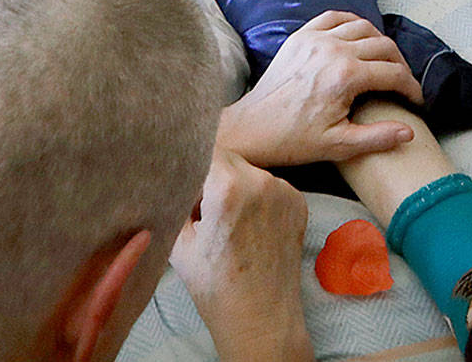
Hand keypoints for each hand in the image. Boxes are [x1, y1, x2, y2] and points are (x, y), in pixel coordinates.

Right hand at [170, 152, 313, 361]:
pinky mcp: (300, 203)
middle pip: (228, 160)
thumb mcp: (180, 242)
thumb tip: (171, 180)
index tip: (184, 186)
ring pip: (250, 173)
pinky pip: (270, 188)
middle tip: (203, 210)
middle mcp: (262, 181)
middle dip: (212, 178)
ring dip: (236, 188)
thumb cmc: (216, 287)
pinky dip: (257, 199)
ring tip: (227, 223)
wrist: (261, 318)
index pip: (204, 152)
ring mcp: (285, 191)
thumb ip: (175, 202)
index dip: (191, 168)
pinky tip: (249, 228)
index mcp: (228, 187)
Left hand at [218, 11, 422, 166]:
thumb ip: (378, 138)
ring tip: (385, 61)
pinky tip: (358, 37)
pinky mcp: (300, 36)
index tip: (416, 100)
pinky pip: (334, 17)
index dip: (411, 87)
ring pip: (362, 27)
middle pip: (383, 46)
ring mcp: (315, 39)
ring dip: (379, 42)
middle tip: (403, 82)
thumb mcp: (339, 146)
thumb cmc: (293, 140)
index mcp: (345, 76)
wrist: (253, 129)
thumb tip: (409, 132)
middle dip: (400, 64)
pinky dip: (352, 23)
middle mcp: (333, 50)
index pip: (393, 74)